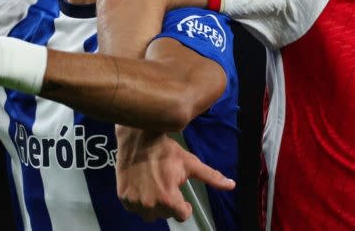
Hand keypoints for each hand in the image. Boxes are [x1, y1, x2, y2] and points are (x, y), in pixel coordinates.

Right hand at [115, 127, 234, 221]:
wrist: (138, 139)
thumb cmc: (167, 150)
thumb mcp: (190, 163)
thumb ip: (211, 177)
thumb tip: (232, 185)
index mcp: (168, 198)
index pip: (182, 216)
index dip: (184, 205)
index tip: (181, 193)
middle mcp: (150, 204)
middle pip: (165, 215)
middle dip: (168, 202)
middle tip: (167, 183)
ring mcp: (134, 202)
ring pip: (149, 214)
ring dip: (154, 204)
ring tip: (155, 185)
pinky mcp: (123, 197)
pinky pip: (135, 208)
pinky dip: (139, 200)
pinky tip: (143, 185)